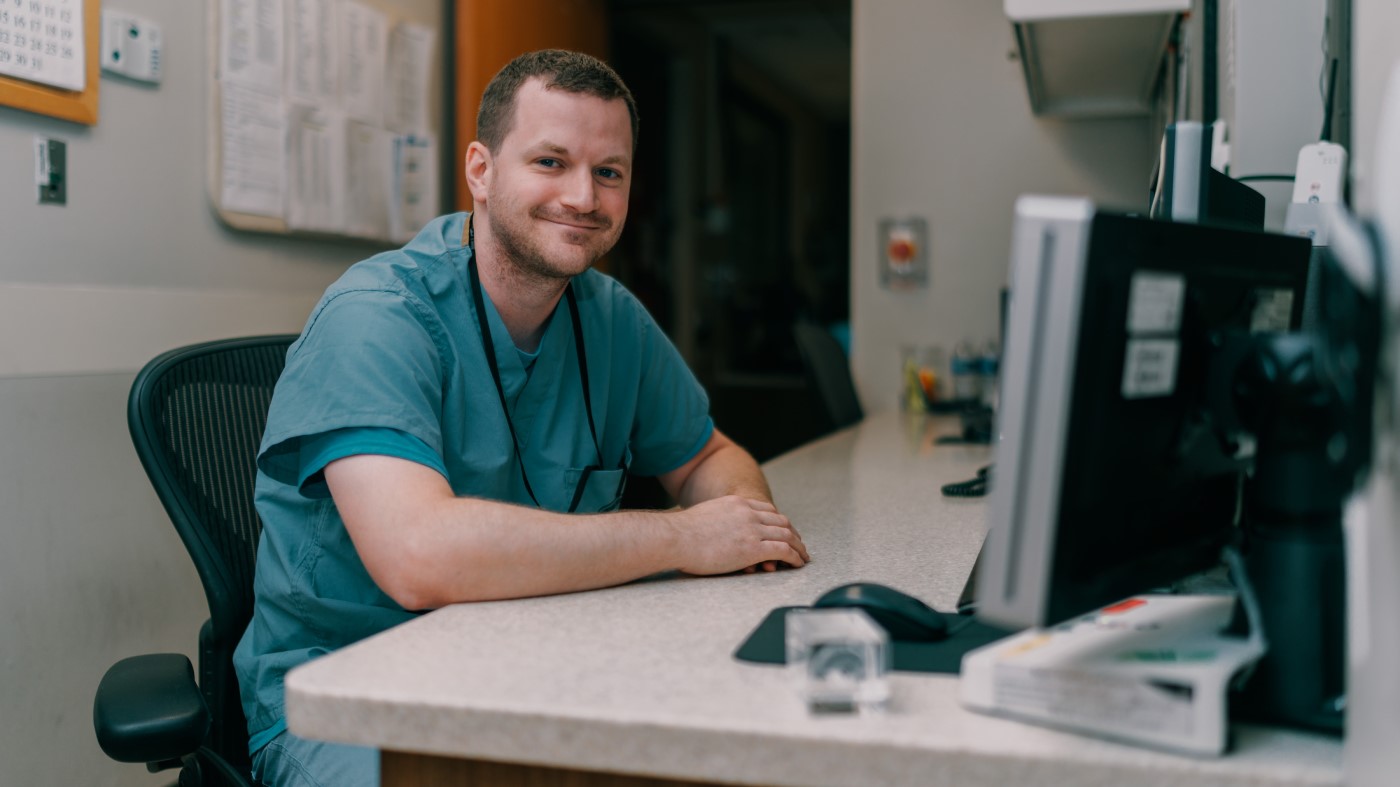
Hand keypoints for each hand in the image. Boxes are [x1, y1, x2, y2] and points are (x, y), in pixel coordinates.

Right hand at [669, 495, 809, 575]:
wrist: (675, 538)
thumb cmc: (680, 533)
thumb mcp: (703, 517)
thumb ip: (715, 521)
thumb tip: (709, 530)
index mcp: (736, 503)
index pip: (767, 509)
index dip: (780, 521)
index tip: (784, 530)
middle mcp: (748, 513)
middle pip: (780, 520)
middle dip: (792, 533)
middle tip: (799, 544)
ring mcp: (752, 529)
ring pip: (786, 535)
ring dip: (798, 547)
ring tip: (803, 556)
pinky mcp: (753, 548)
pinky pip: (783, 551)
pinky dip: (794, 557)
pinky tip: (797, 563)